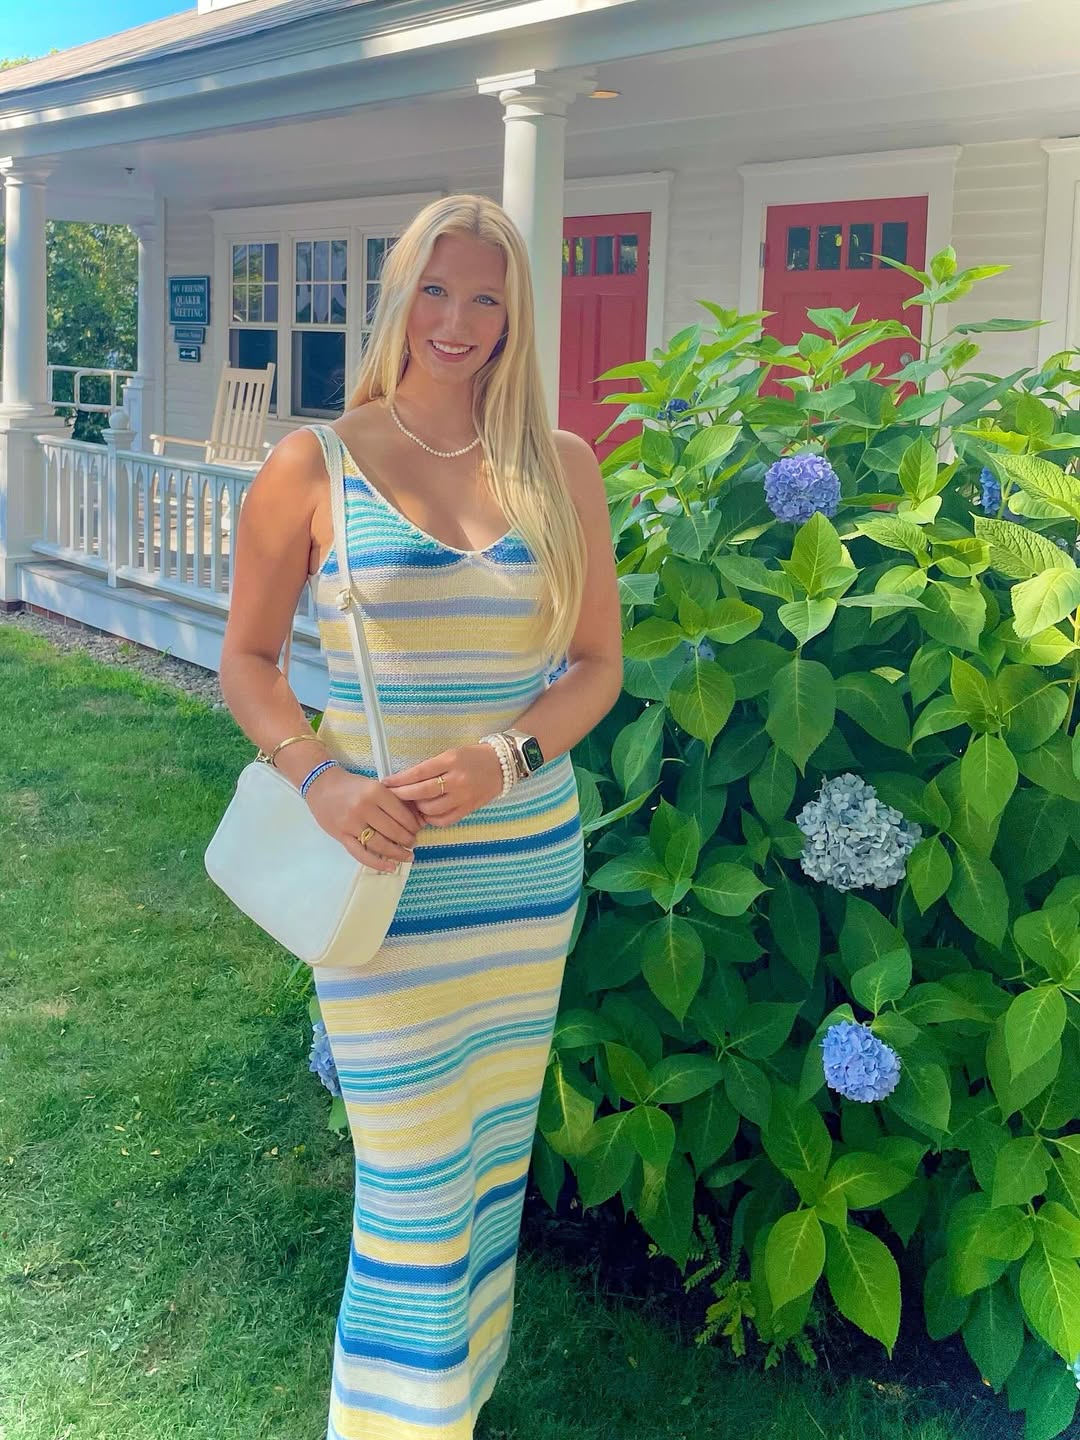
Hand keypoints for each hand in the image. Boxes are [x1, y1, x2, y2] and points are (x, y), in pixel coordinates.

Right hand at [304, 767, 423, 872]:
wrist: (321, 785)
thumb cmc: (352, 785)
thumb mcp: (375, 786)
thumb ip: (395, 801)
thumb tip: (418, 820)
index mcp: (375, 792)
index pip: (402, 814)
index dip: (413, 826)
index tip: (418, 830)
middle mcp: (364, 807)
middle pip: (393, 831)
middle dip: (408, 840)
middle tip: (413, 843)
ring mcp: (351, 823)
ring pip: (380, 844)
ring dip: (397, 853)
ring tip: (407, 856)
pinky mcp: (341, 836)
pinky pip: (361, 854)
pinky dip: (377, 863)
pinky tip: (390, 867)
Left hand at [382, 744, 504, 825]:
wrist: (502, 765)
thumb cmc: (473, 756)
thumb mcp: (451, 753)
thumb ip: (430, 767)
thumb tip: (406, 781)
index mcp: (450, 761)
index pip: (418, 773)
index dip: (399, 780)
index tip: (386, 783)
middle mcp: (457, 780)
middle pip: (422, 793)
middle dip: (402, 795)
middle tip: (391, 796)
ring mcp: (463, 796)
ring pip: (431, 809)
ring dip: (417, 808)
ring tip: (412, 803)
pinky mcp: (469, 809)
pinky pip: (444, 820)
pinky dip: (431, 818)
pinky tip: (426, 813)